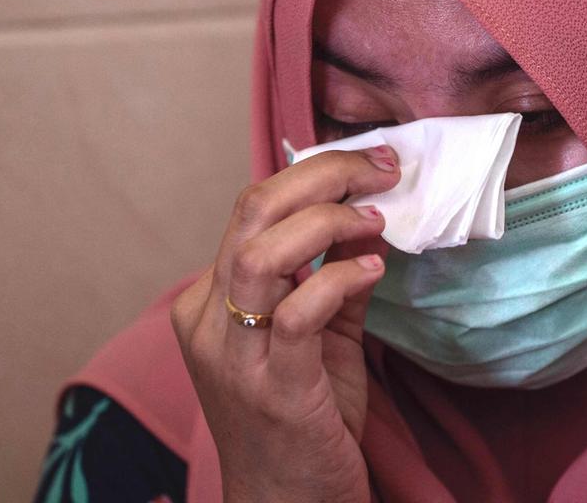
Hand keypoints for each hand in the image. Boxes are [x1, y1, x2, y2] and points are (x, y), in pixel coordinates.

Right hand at [171, 144, 398, 502]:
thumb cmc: (302, 422)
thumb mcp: (318, 336)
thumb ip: (332, 275)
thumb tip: (365, 212)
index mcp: (210, 302)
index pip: (251, 210)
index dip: (313, 174)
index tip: (370, 165)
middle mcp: (209, 322)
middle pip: (250, 214)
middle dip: (320, 176)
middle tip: (378, 170)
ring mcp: (234, 357)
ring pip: (261, 254)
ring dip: (327, 221)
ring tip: (375, 219)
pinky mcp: (272, 390)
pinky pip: (298, 313)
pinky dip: (339, 278)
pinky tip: (373, 269)